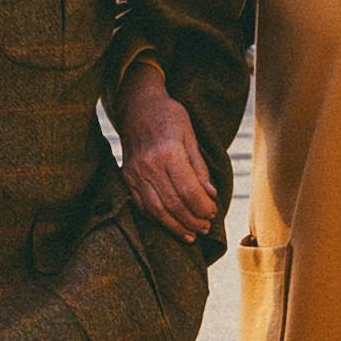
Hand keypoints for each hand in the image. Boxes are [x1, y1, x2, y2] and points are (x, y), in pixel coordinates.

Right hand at [118, 68, 221, 237]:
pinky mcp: (127, 177)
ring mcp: (135, 173)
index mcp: (167, 152)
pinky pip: (141, 205)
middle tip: (205, 227)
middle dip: (192, 220)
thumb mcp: (190, 135)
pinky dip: (157, 219)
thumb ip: (199, 167)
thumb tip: (210, 195)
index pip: (188, 190)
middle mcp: (148, 165)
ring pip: (156, 210)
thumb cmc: (168, 116)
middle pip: (172, 204)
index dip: (203, 206)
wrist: (137, 106)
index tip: (213, 212)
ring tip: (191, 234)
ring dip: (175, 226)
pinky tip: (171, 225)